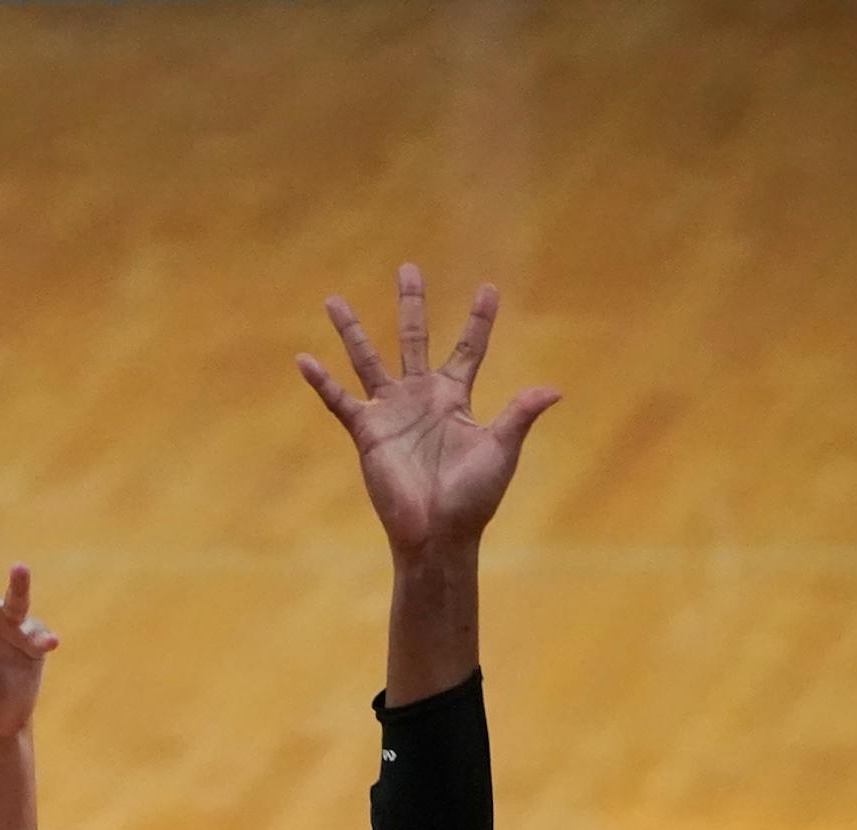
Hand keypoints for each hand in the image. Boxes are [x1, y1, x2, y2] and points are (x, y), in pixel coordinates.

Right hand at [298, 264, 559, 555]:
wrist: (437, 535)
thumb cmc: (472, 500)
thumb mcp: (501, 451)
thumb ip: (519, 415)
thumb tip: (553, 390)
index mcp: (454, 399)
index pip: (469, 349)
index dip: (479, 319)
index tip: (489, 288)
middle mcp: (420, 398)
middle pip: (415, 338)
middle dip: (412, 303)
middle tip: (408, 267)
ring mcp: (391, 412)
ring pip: (367, 359)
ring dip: (352, 330)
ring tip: (333, 299)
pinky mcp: (367, 432)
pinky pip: (339, 401)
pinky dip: (321, 382)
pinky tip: (303, 359)